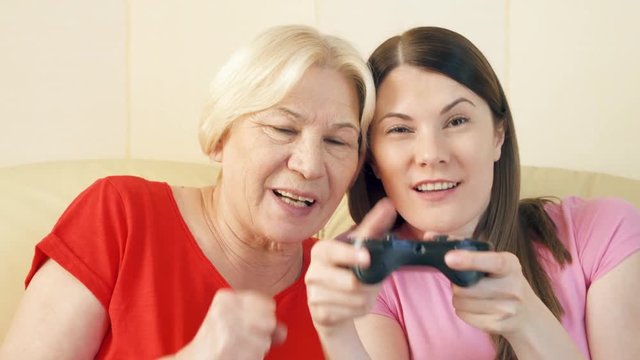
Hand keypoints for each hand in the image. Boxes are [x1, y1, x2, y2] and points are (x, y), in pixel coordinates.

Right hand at [177, 289, 285, 359]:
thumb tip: (282, 332)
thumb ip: (264, 321)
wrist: (195, 359)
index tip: (251, 325)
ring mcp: (226, 329)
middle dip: (262, 334)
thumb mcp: (237, 320)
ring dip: (256, 349)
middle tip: (243, 339)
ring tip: (238, 349)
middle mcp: (225, 310)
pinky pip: (257, 355)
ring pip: (265, 341)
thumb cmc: (219, 339)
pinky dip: (252, 359)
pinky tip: (237, 357)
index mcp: (226, 297)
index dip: (266, 318)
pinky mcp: (226, 350)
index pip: (268, 304)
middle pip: (269, 322)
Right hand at [305, 198, 396, 335]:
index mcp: (321, 250)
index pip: (335, 251)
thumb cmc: (349, 271)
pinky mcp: (320, 315)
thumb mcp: (361, 248)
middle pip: (350, 281)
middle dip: (368, 283)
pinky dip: (359, 310)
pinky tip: (352, 305)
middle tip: (372, 281)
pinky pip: (351, 313)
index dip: (351, 254)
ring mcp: (313, 295)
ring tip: (361, 293)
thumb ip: (373, 227)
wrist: (333, 306)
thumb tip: (388, 204)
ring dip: (366, 297)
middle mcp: (313, 271)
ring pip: (355, 299)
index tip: (367, 258)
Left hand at [444, 250, 545, 337]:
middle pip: (466, 287)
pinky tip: (476, 308)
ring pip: (461, 302)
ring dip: (459, 299)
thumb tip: (429, 236)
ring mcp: (506, 308)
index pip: (492, 262)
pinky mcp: (497, 325)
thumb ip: (463, 247)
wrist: (528, 315)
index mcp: (510, 265)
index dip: (469, 260)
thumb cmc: (503, 281)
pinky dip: (464, 311)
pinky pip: (464, 316)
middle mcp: (512, 287)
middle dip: (458, 285)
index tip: (449, 258)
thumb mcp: (493, 261)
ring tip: (473, 296)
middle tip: (466, 283)